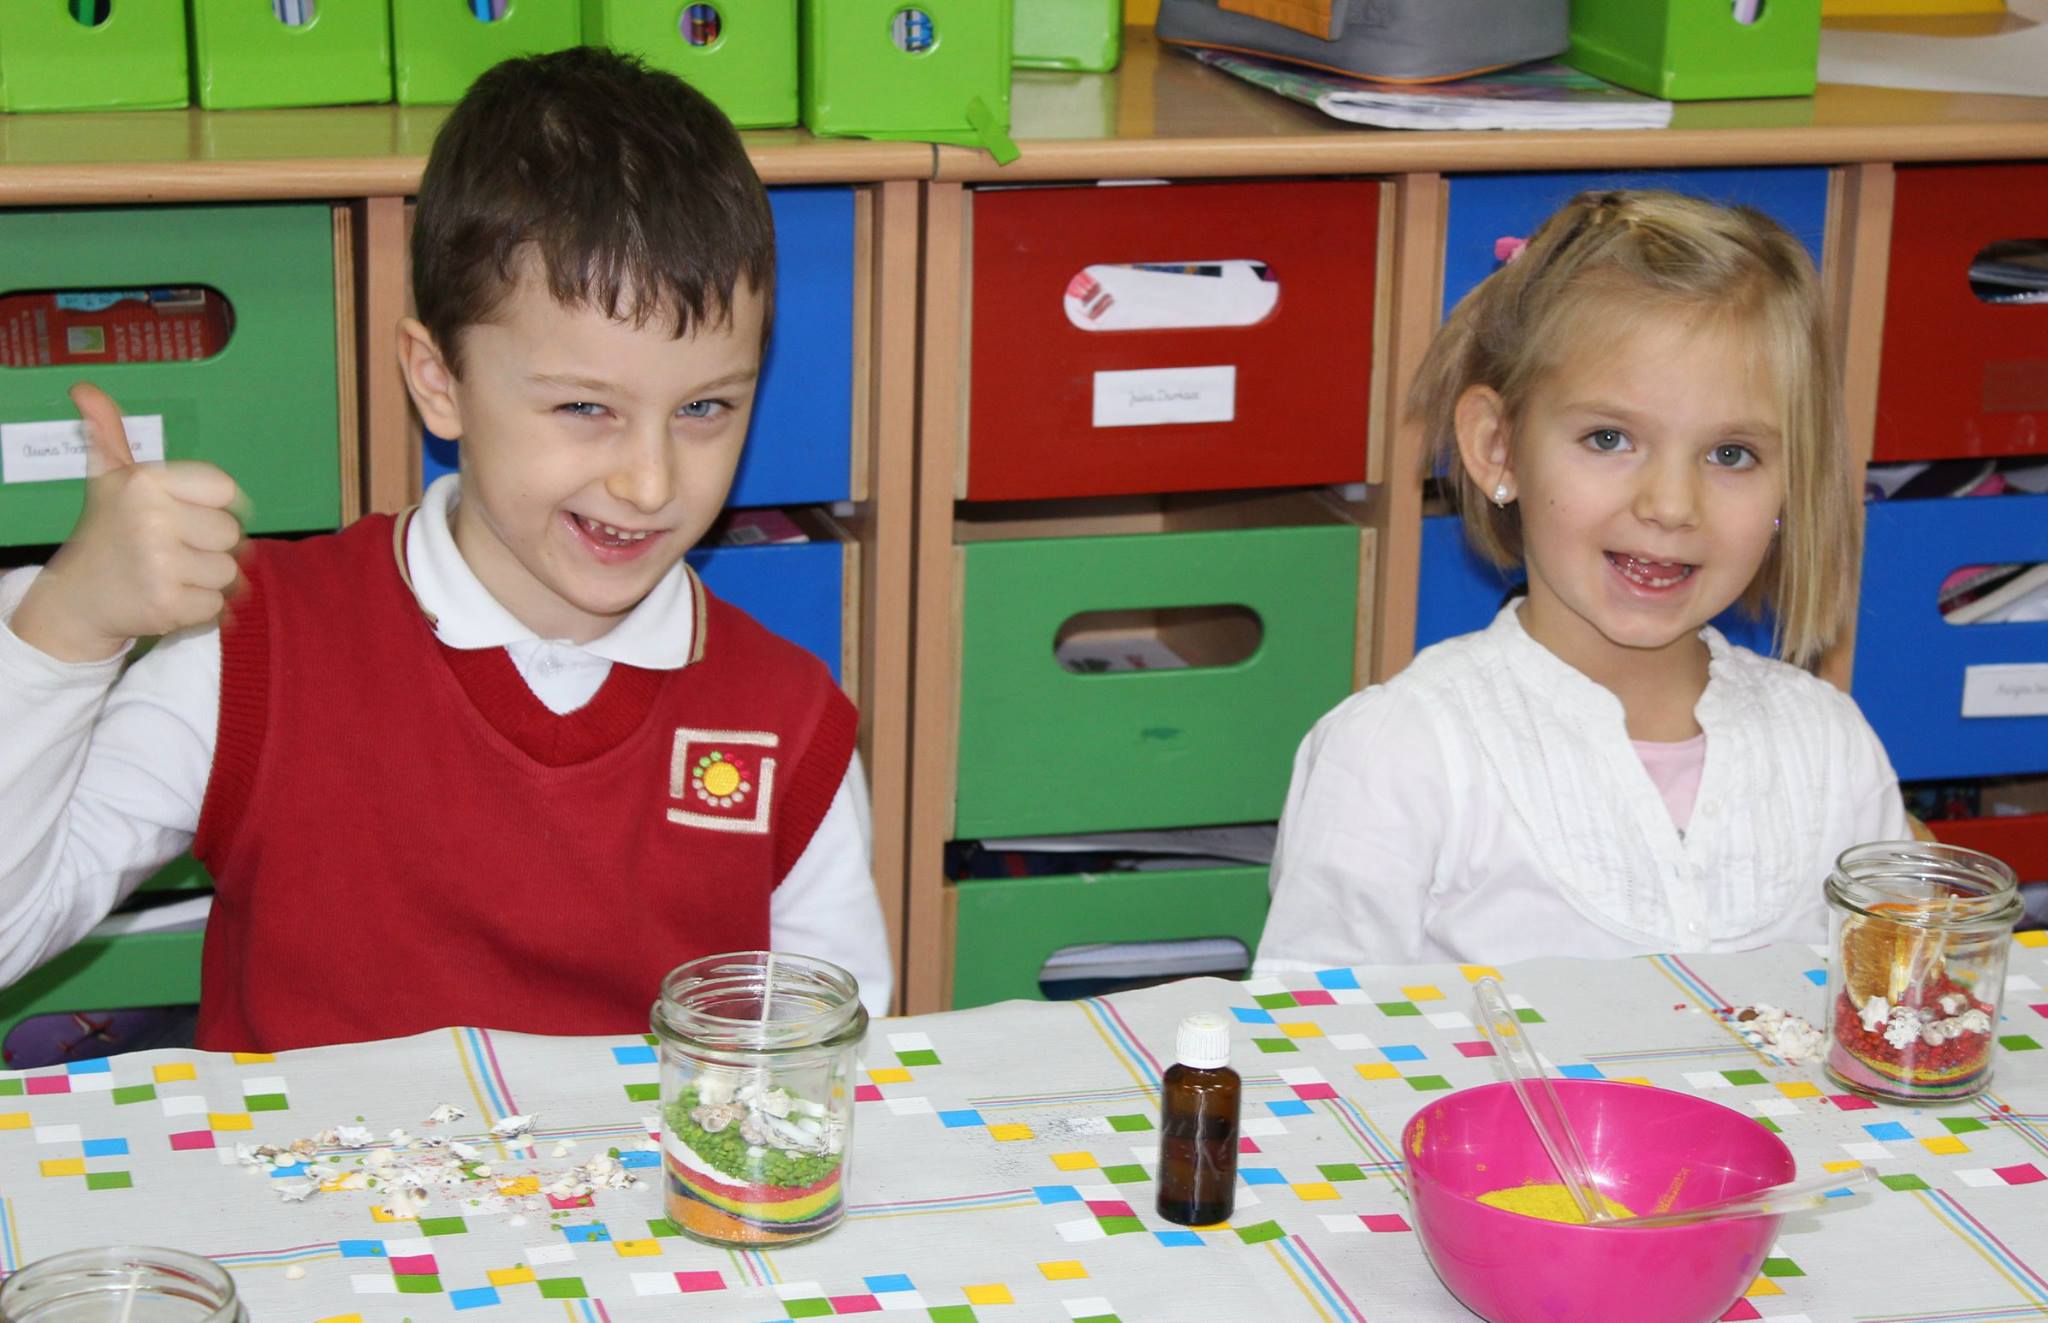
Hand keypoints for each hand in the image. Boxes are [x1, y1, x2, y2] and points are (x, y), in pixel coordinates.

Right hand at [10, 383, 246, 662]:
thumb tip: (84, 388)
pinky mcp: (168, 605)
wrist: (78, 598)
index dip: (213, 507)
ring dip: (207, 579)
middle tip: (173, 549)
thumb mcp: (108, 477)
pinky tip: (169, 598)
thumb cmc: (107, 530)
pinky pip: (218, 604)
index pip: (226, 491)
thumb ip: (108, 433)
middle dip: (210, 546)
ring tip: (170, 574)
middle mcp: (152, 520)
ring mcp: (160, 565)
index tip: (186, 515)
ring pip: (229, 572)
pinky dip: (200, 608)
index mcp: (146, 482)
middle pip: (232, 534)